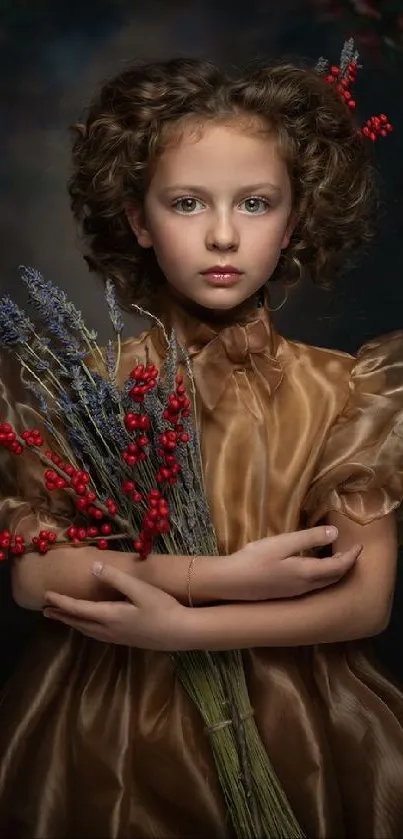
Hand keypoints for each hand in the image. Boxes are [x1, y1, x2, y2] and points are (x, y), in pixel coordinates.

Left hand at [43, 563, 188, 650]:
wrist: (180, 632)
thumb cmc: (162, 607)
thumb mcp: (139, 589)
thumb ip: (115, 578)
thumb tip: (92, 567)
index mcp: (109, 616)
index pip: (77, 609)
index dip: (60, 602)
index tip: (45, 595)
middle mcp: (108, 630)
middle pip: (78, 622)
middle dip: (61, 615)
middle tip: (45, 610)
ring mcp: (116, 637)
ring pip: (87, 630)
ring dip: (72, 622)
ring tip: (62, 617)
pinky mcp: (125, 640)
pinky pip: (96, 634)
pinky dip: (85, 627)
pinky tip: (89, 625)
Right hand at [225, 526, 361, 601]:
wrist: (232, 582)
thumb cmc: (255, 559)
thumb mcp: (283, 543)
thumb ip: (309, 538)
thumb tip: (334, 532)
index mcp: (308, 573)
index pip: (339, 566)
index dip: (351, 556)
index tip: (359, 545)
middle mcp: (306, 586)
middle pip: (334, 577)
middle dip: (346, 565)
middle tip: (352, 552)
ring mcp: (296, 592)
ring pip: (324, 583)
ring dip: (335, 571)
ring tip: (338, 557)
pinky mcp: (287, 593)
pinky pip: (314, 585)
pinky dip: (323, 575)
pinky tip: (315, 567)